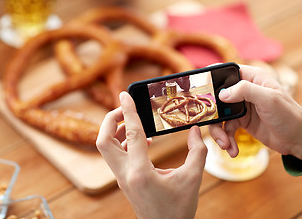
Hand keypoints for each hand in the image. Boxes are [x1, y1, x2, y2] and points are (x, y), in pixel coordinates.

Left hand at [97, 91, 206, 218]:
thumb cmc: (178, 210)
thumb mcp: (192, 178)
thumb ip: (197, 151)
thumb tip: (195, 130)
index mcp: (141, 172)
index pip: (131, 133)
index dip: (128, 110)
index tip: (124, 94)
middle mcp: (126, 174)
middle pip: (103, 141)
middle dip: (110, 120)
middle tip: (125, 108)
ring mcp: (122, 178)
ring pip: (106, 148)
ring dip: (116, 130)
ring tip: (134, 121)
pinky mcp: (125, 180)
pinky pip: (116, 156)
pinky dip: (123, 142)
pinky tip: (142, 140)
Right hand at [209, 65, 301, 160]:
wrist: (299, 140)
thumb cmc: (290, 115)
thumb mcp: (269, 99)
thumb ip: (246, 91)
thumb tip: (222, 94)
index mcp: (251, 78)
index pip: (225, 72)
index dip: (210, 80)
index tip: (198, 91)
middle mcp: (244, 91)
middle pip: (217, 98)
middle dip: (212, 115)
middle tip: (212, 126)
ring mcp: (241, 107)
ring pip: (219, 117)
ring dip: (219, 133)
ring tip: (225, 145)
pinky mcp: (241, 122)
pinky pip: (226, 129)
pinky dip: (227, 140)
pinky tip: (232, 150)